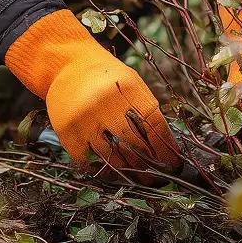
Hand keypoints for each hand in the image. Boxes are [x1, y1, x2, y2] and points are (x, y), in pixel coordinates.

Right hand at [5, 9, 181, 176]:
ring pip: (112, 158)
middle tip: (156, 176)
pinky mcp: (67, 132)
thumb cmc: (106, 76)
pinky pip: (88, 162)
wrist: (68, 65)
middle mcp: (105, 103)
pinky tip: (112, 170)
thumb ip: (145, 108)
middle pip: (135, 145)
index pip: (154, 125)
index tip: (173, 163)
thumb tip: (164, 145)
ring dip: (128, 172)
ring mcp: (84, 119)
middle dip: (148, 165)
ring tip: (137, 177)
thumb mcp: (131, 82)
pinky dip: (102, 170)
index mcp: (127, 87)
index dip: (166, 148)